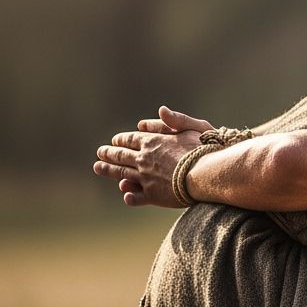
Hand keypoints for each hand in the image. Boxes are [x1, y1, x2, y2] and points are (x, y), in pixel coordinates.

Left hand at [93, 107, 214, 206]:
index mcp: (152, 142)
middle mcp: (144, 159)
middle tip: (100, 153)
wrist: (208, 175)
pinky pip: (136, 197)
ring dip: (108, 170)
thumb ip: (176, 120)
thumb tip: (161, 110)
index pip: (131, 139)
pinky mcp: (152, 195)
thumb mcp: (194, 127)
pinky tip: (125, 194)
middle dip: (109, 153)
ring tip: (98, 168)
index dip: (122, 139)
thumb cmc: (204, 149)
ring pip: (121, 174)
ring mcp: (145, 178)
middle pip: (121, 155)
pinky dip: (129, 194)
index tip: (115, 140)